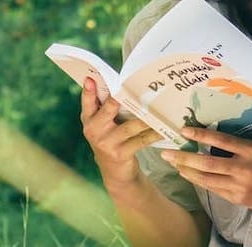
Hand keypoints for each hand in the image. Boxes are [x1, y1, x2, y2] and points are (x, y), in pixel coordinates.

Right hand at [79, 77, 164, 191]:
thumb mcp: (102, 124)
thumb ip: (104, 106)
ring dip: (147, 117)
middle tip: (135, 87)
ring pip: (131, 125)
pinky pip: (141, 140)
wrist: (115, 172)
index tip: (90, 78)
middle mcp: (95, 130)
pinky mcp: (121, 153)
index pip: (87, 101)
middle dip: (123, 97)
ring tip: (159, 108)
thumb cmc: (111, 139)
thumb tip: (119, 81)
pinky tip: (164, 129)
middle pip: (110, 108)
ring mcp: (107, 143)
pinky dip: (154, 134)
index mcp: (88, 119)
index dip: (88, 90)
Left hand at [161, 127, 251, 215]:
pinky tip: (187, 173)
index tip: (183, 130)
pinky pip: (212, 188)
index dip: (201, 136)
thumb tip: (213, 125)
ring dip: (186, 170)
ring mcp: (240, 186)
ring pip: (206, 179)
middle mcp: (245, 169)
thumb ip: (242, 137)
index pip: (222, 141)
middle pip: (208, 163)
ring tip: (172, 162)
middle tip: (165, 152)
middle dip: (184, 157)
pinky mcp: (237, 198)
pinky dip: (197, 180)